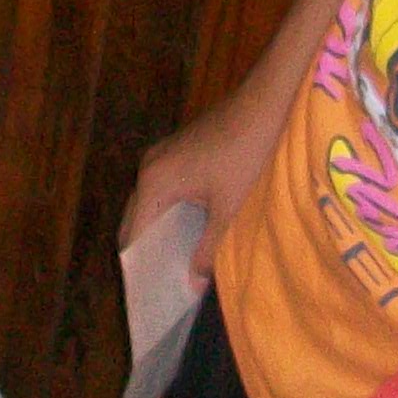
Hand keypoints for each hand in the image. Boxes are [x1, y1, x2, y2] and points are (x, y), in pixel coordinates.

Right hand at [120, 99, 285, 288]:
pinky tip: (187, 231)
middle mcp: (148, 168)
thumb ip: (209, 249)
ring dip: (156, 232)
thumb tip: (194, 283)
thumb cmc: (248, 153)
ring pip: (147, 204)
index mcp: (155, 183)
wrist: (264, 102)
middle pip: (134, 220)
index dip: (138, 267)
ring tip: (174, 263)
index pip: (133, 235)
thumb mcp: (230, 208)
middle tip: (161, 285)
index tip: (149, 295)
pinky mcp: (174, 151)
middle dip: (145, 252)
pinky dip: (166, 214)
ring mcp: (160, 156)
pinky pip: (160, 190)